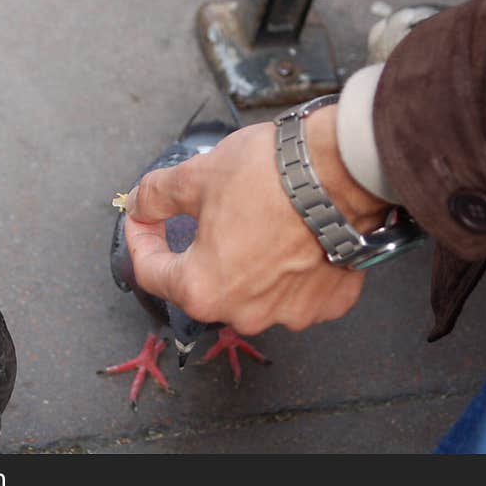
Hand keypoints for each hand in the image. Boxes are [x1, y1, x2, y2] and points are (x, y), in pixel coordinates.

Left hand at [123, 105, 388, 334]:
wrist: (344, 170)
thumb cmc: (269, 176)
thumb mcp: (196, 176)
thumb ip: (156, 196)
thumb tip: (140, 205)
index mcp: (202, 290)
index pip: (150, 272)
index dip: (141, 239)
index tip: (144, 218)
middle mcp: (244, 314)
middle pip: (204, 283)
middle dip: (200, 246)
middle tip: (209, 208)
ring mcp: (290, 313)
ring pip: (252, 287)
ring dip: (247, 259)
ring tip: (258, 217)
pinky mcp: (328, 303)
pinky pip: (296, 288)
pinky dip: (290, 267)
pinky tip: (294, 235)